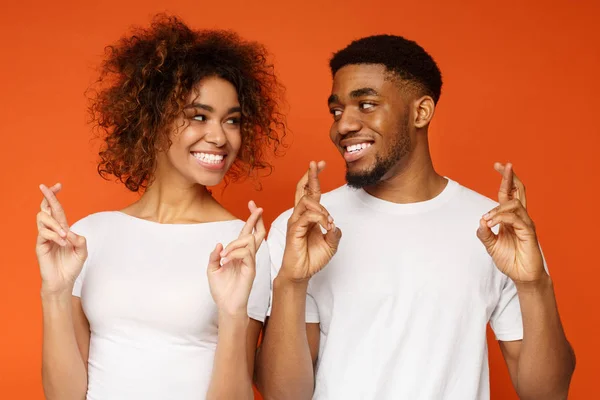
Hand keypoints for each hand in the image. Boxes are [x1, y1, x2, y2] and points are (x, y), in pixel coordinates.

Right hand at [36, 183, 87, 294]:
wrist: (64, 281)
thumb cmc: (71, 266)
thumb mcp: (82, 252)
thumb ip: (80, 240)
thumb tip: (70, 232)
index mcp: (62, 229)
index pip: (57, 209)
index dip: (55, 196)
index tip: (58, 185)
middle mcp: (52, 231)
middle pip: (45, 208)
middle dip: (47, 196)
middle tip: (45, 187)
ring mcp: (45, 237)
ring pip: (43, 219)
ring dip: (55, 224)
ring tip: (65, 236)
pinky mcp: (40, 246)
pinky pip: (44, 234)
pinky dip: (55, 236)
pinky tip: (63, 243)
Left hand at [207, 201, 265, 317]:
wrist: (226, 306)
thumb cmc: (221, 289)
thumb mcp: (212, 269)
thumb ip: (214, 255)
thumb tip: (219, 244)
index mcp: (238, 254)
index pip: (247, 232)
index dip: (250, 219)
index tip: (251, 205)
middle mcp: (247, 256)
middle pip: (256, 233)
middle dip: (255, 218)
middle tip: (256, 207)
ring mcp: (250, 262)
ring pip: (248, 241)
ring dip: (234, 244)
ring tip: (224, 255)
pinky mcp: (251, 269)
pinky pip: (246, 254)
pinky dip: (234, 253)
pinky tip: (226, 260)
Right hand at [279, 161, 341, 282]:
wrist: (302, 273)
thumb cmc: (312, 258)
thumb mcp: (331, 245)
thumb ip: (334, 233)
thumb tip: (335, 225)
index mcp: (309, 216)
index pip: (311, 192)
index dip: (314, 177)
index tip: (321, 164)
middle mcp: (300, 216)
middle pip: (303, 190)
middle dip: (311, 175)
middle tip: (316, 163)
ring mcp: (296, 222)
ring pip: (307, 202)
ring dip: (322, 209)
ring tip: (328, 222)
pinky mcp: (294, 230)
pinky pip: (306, 217)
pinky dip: (319, 219)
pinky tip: (325, 226)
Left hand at [477, 163, 545, 282]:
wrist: (522, 276)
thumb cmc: (509, 260)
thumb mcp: (491, 245)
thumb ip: (484, 233)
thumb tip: (480, 221)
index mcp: (510, 218)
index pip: (507, 194)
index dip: (504, 179)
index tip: (497, 165)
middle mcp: (519, 217)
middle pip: (518, 191)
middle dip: (510, 177)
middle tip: (505, 165)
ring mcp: (526, 224)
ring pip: (514, 205)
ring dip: (497, 209)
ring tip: (487, 219)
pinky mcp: (529, 233)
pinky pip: (516, 219)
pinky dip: (502, 218)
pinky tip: (492, 223)